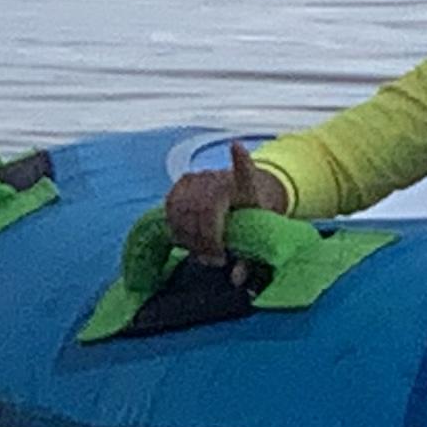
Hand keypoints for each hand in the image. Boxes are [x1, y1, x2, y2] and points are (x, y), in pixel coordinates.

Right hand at [165, 142, 282, 262]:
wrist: (244, 192)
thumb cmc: (251, 215)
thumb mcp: (255, 235)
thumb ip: (249, 258)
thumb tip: (236, 279)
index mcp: (243, 186)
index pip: (244, 172)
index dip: (241, 161)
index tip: (237, 146)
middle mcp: (218, 177)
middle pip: (203, 208)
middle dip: (205, 239)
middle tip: (214, 260)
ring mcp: (198, 177)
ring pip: (183, 208)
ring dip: (188, 236)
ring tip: (201, 254)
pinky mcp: (183, 183)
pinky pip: (171, 206)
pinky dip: (175, 227)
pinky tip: (186, 242)